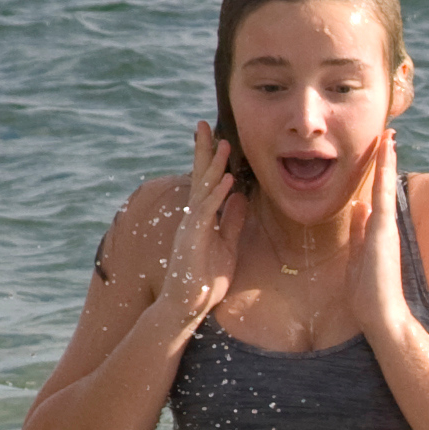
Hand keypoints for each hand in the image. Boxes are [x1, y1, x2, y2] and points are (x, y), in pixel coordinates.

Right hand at [174, 126, 247, 323]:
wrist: (187, 305)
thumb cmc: (205, 278)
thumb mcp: (228, 245)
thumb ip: (232, 221)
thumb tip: (241, 196)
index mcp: (202, 217)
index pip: (206, 181)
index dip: (211, 159)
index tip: (217, 137)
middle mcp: (194, 216)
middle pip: (198, 176)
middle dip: (203, 150)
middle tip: (205, 124)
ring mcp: (191, 226)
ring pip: (202, 189)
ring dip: (214, 166)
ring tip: (224, 144)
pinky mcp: (193, 239)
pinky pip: (206, 212)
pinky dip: (217, 194)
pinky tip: (227, 179)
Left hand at [347, 129, 411, 338]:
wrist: (382, 316)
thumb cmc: (368, 295)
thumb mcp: (357, 257)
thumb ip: (359, 231)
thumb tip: (359, 205)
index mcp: (375, 231)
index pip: (375, 196)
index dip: (376, 176)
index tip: (377, 156)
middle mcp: (383, 225)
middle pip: (383, 185)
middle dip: (384, 161)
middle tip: (387, 135)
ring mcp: (386, 225)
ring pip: (386, 183)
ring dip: (387, 158)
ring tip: (388, 134)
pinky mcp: (384, 227)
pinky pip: (383, 191)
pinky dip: (385, 169)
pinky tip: (386, 149)